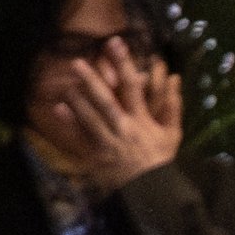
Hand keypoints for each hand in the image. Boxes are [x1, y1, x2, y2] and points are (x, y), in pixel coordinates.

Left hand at [39, 47, 182, 194]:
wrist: (153, 192)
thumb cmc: (161, 160)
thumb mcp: (172, 133)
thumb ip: (173, 105)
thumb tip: (175, 78)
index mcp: (142, 121)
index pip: (133, 87)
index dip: (124, 63)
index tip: (114, 42)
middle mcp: (124, 129)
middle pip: (106, 101)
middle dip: (92, 81)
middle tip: (78, 62)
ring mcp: (110, 144)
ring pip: (91, 118)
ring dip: (78, 100)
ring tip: (66, 82)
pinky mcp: (99, 157)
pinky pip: (82, 138)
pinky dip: (71, 124)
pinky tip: (59, 108)